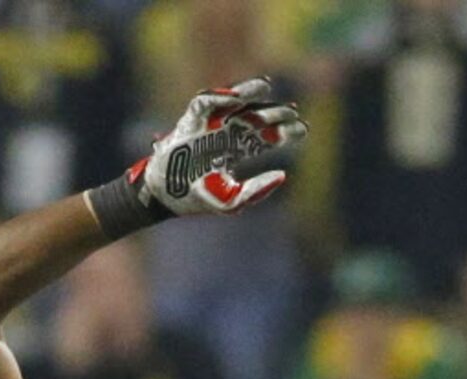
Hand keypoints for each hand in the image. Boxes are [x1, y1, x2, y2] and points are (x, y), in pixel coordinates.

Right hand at [134, 77, 305, 216]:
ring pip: (234, 103)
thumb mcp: (229, 201)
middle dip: (274, 114)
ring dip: (250, 94)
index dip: (284, 133)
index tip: (303, 130)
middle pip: (254, 117)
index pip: (265, 136)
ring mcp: (208, 124)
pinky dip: (219, 97)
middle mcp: (226, 133)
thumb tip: (283, 175)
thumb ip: (255, 192)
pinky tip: (236, 99)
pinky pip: (205, 102)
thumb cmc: (195, 196)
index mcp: (236, 150)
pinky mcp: (190, 120)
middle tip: (293, 112)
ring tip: (266, 89)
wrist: (163, 194)